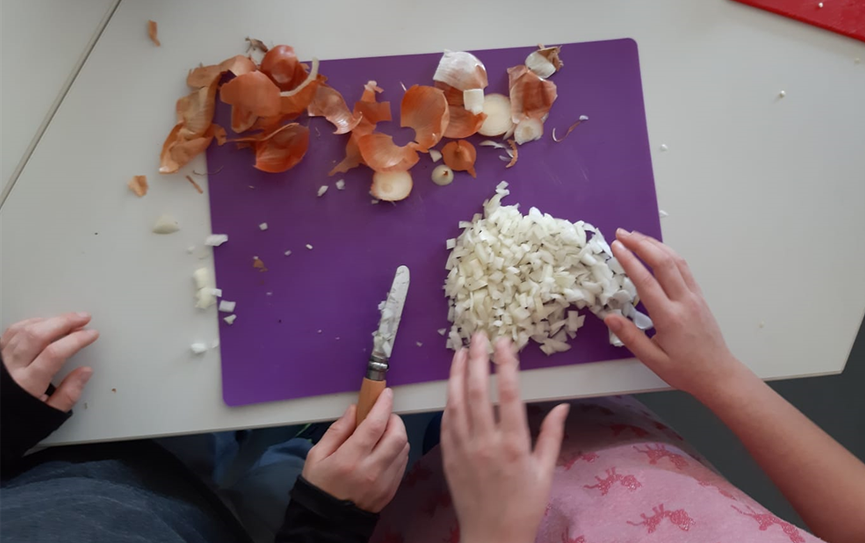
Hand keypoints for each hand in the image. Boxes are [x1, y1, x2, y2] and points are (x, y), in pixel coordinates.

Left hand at [1, 313, 96, 411]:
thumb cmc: (19, 421)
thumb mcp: (48, 415)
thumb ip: (69, 393)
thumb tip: (86, 371)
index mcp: (27, 384)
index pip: (54, 353)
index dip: (76, 340)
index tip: (92, 334)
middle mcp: (11, 368)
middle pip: (38, 335)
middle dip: (65, 322)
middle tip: (83, 318)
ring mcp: (1, 359)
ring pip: (25, 330)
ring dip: (49, 320)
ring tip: (67, 320)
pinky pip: (11, 331)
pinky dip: (30, 323)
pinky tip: (44, 323)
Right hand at [302, 388, 408, 512]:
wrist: (328, 521)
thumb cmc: (319, 485)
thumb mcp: (317, 455)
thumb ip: (337, 431)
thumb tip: (354, 410)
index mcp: (350, 459)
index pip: (374, 425)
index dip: (383, 405)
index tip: (385, 394)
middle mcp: (371, 470)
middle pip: (397, 435)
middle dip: (394, 419)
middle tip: (384, 416)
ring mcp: (384, 482)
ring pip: (404, 448)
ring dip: (397, 434)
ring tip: (383, 434)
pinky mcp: (392, 490)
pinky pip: (403, 462)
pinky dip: (398, 450)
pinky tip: (385, 450)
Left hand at [442, 333, 569, 542]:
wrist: (493, 537)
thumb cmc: (524, 506)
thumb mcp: (545, 472)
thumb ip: (552, 435)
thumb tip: (562, 405)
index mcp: (514, 445)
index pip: (509, 394)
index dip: (506, 364)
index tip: (504, 343)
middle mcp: (486, 443)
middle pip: (478, 391)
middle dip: (477, 360)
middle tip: (478, 337)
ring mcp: (463, 449)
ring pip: (456, 402)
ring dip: (457, 374)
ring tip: (460, 352)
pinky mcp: (449, 457)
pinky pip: (446, 422)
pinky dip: (449, 400)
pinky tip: (452, 385)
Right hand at [605, 230, 745, 398]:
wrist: (719, 374)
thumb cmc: (685, 370)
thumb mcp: (653, 360)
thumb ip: (630, 337)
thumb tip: (609, 317)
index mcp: (670, 318)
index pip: (646, 282)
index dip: (630, 261)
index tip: (615, 246)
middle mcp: (684, 302)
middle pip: (663, 263)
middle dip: (641, 244)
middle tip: (621, 233)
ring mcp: (694, 296)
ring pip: (676, 261)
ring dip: (655, 245)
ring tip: (636, 236)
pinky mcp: (699, 296)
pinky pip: (684, 268)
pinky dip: (668, 254)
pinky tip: (657, 250)